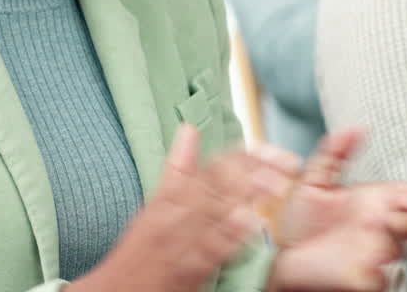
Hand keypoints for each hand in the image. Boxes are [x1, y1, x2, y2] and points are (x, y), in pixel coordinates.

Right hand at [76, 124, 297, 291]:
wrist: (118, 290)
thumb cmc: (139, 249)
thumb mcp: (154, 203)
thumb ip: (177, 167)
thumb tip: (188, 129)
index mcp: (169, 197)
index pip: (211, 166)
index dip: (244, 155)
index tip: (269, 149)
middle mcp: (176, 215)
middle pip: (220, 184)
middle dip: (257, 172)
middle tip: (288, 163)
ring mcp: (183, 242)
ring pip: (218, 212)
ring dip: (250, 196)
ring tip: (278, 184)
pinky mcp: (189, 269)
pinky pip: (213, 249)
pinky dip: (233, 236)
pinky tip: (254, 224)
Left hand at [269, 128, 406, 291]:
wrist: (283, 255)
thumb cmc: (302, 220)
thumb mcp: (312, 181)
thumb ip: (334, 153)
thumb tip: (356, 128)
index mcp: (375, 201)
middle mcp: (380, 226)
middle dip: (405, 218)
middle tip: (379, 214)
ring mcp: (376, 253)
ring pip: (396, 245)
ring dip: (381, 240)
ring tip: (358, 234)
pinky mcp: (367, 278)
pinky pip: (379, 274)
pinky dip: (369, 267)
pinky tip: (353, 258)